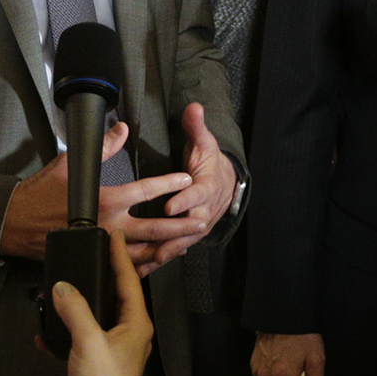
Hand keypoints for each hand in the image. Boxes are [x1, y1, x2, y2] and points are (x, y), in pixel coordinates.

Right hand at [0, 122, 203, 268]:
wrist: (17, 224)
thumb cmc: (40, 194)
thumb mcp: (69, 164)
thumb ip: (101, 148)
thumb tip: (121, 130)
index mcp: (105, 200)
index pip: (146, 190)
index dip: (169, 183)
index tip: (186, 179)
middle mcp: (108, 225)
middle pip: (154, 227)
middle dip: (180, 224)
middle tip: (200, 220)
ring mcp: (103, 245)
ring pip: (143, 251)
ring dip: (167, 247)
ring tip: (187, 243)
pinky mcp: (95, 256)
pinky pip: (124, 266)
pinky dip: (144, 264)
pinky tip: (157, 261)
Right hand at [49, 230, 152, 375]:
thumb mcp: (88, 340)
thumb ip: (74, 310)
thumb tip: (63, 288)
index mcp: (136, 324)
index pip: (129, 280)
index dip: (120, 256)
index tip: (114, 236)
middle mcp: (128, 334)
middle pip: (115, 295)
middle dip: (102, 275)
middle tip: (93, 253)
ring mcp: (112, 349)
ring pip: (96, 316)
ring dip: (78, 305)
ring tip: (64, 289)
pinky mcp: (95, 363)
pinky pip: (79, 338)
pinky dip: (64, 332)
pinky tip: (47, 333)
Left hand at [141, 103, 236, 273]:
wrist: (228, 182)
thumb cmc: (211, 162)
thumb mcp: (205, 142)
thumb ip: (197, 127)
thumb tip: (194, 107)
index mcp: (207, 186)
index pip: (197, 195)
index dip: (184, 200)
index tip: (169, 205)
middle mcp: (205, 209)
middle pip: (192, 225)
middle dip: (176, 235)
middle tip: (159, 243)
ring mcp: (199, 224)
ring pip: (186, 241)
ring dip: (170, 251)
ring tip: (152, 261)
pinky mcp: (191, 234)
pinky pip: (178, 247)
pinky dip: (165, 257)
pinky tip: (148, 268)